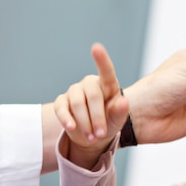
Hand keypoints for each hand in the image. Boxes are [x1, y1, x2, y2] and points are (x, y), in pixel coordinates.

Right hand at [54, 44, 128, 168]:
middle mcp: (90, 84)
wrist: (93, 136)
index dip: (101, 60)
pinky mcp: (62, 102)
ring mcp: (75, 92)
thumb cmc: (109, 122)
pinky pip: (61, 108)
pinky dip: (66, 119)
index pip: (106, 71)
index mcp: (108, 85)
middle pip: (93, 96)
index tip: (96, 48)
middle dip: (97, 117)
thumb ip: (121, 111)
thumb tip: (124, 101)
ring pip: (77, 103)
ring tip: (92, 138)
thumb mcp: (118, 120)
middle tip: (101, 134)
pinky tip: (72, 128)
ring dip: (84, 122)